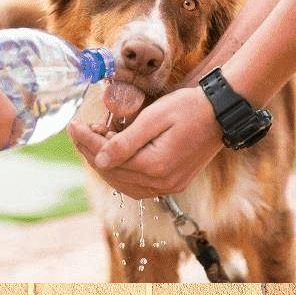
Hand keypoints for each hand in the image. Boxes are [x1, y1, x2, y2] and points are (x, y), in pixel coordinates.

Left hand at [67, 86, 222, 198]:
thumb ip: (125, 141)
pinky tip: (116, 158)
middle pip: (113, 173)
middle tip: (81, 130)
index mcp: (156, 166)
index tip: (73, 125)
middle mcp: (162, 182)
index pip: (108, 159)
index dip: (86, 141)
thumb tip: (99, 160)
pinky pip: (139, 186)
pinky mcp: (175, 183)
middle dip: (92, 152)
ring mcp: (170, 186)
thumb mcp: (154, 118)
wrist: (222, 114)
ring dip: (106, 165)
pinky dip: (123, 174)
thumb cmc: (189, 108)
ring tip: (97, 141)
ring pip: (124, 184)